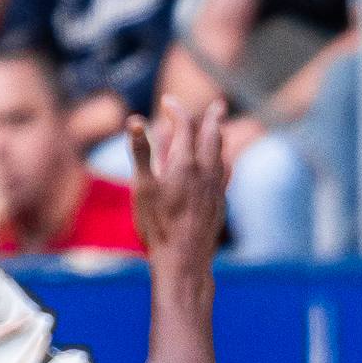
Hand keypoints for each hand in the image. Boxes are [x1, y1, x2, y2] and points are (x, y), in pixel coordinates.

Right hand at [129, 96, 228, 275]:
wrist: (184, 261)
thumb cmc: (158, 226)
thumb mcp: (142, 188)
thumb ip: (140, 152)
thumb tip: (135, 120)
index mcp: (184, 164)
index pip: (184, 126)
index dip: (176, 110)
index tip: (168, 102)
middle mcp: (205, 172)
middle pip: (213, 136)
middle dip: (213, 118)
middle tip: (219, 105)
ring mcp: (216, 189)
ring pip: (223, 155)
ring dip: (220, 139)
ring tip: (221, 130)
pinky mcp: (220, 205)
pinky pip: (226, 174)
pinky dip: (223, 161)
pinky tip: (223, 166)